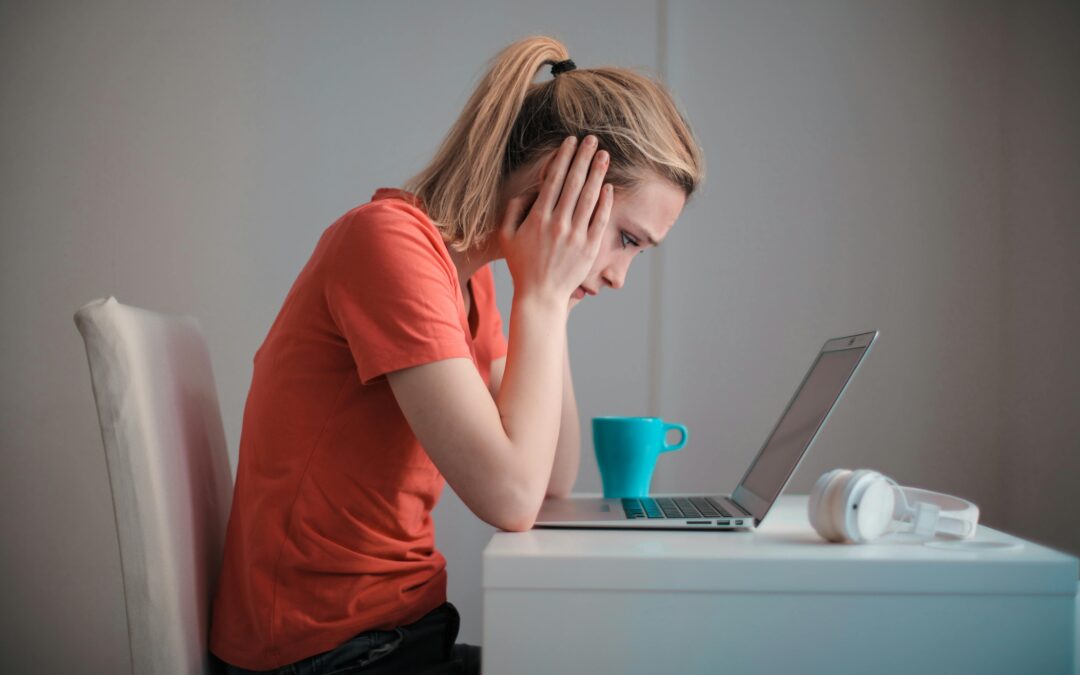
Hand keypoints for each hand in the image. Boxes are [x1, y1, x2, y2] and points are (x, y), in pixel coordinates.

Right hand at [499, 135, 612, 304]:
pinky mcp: (589, 248)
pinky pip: (600, 220)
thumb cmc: (521, 265)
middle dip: (584, 158)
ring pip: (589, 198)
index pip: (553, 180)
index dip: (563, 158)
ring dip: (597, 173)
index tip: (571, 142)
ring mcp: (575, 236)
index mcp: (538, 218)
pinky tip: (609, 186)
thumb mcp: (506, 236)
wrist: (540, 296)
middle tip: (593, 140)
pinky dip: (605, 202)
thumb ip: (513, 210)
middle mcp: (558, 224)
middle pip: (574, 183)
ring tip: (604, 155)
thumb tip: (528, 190)